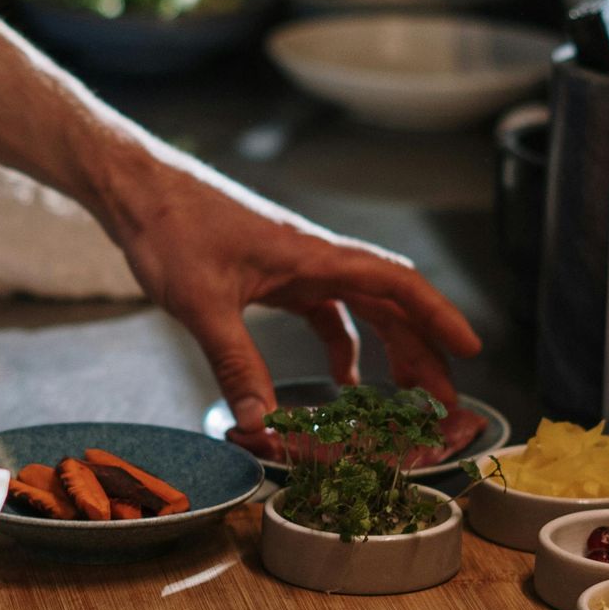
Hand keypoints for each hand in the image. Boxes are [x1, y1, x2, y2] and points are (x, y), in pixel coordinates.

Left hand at [107, 159, 480, 436]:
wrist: (137, 189)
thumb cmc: (170, 227)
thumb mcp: (202, 303)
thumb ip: (235, 363)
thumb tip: (261, 420)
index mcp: (313, 257)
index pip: (397, 283)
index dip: (439, 316)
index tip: (470, 348)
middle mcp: (315, 259)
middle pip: (389, 304)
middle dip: (422, 350)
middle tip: (443, 399)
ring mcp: (296, 266)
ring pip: (361, 309)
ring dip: (388, 349)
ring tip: (406, 396)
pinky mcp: (274, 275)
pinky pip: (325, 312)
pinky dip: (341, 344)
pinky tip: (340, 380)